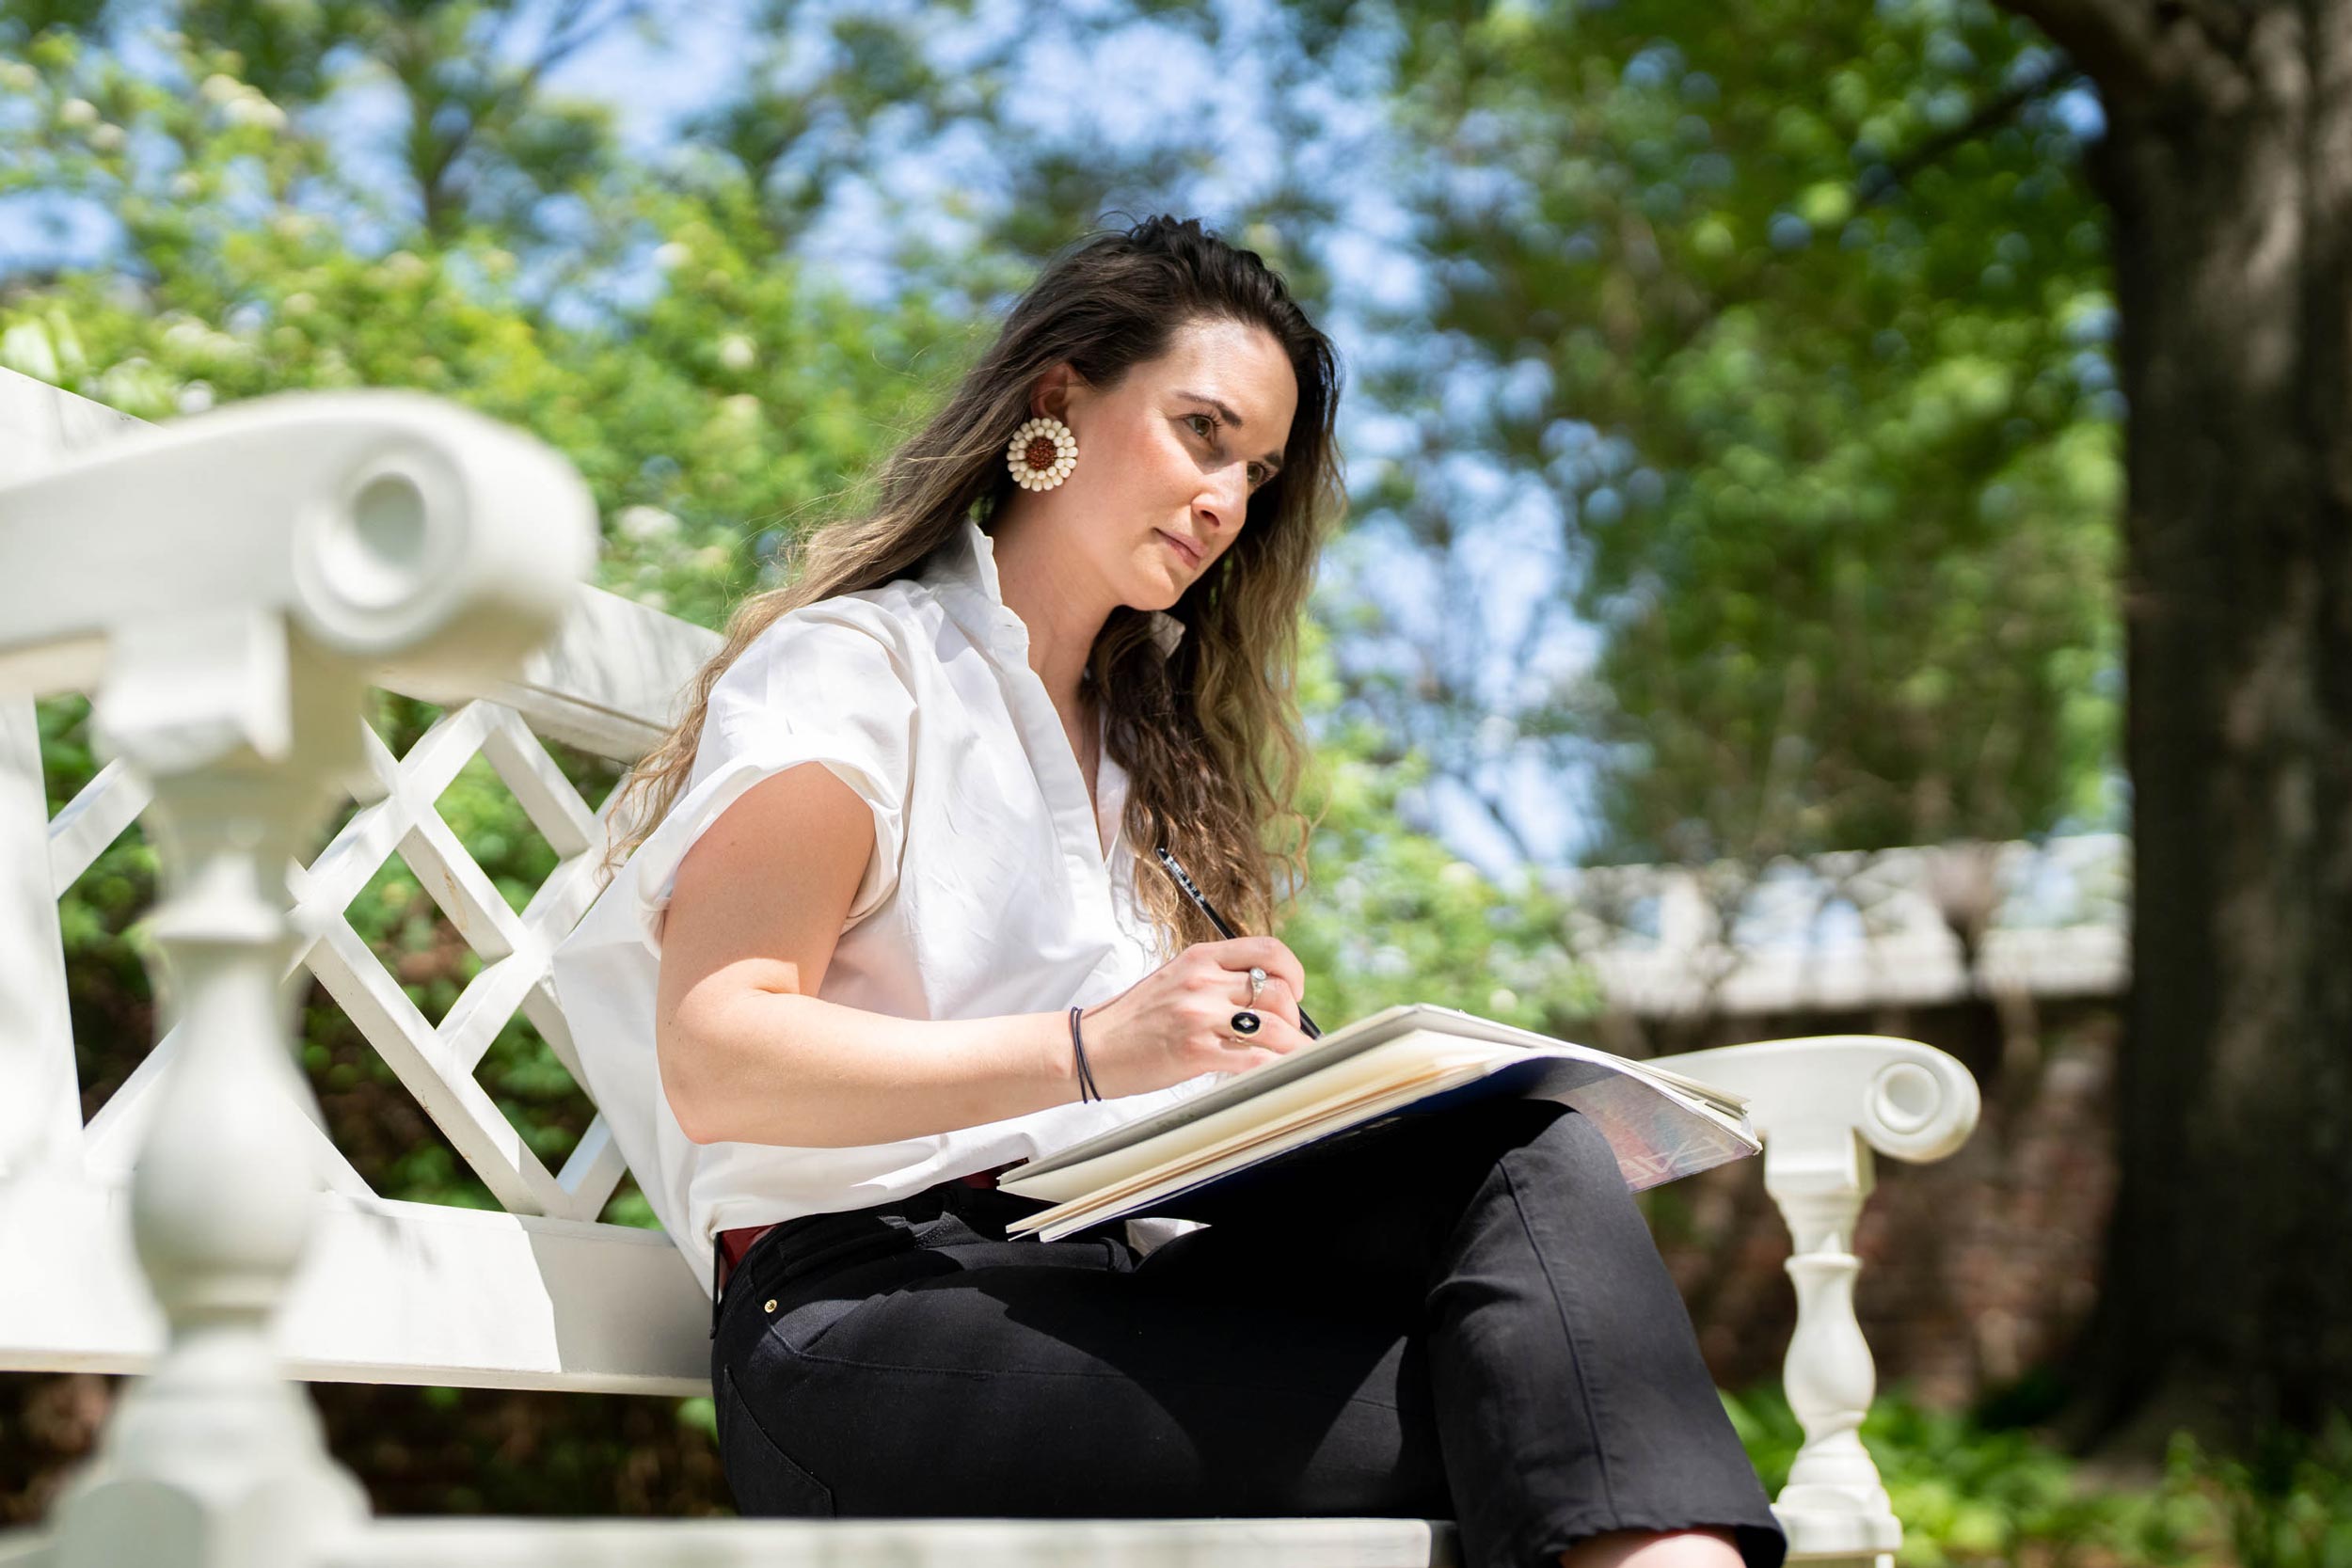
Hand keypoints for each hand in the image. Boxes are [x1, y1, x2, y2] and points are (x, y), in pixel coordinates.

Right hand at [1076, 937, 1313, 1097]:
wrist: (1091, 1047)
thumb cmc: (1134, 1018)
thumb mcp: (1175, 979)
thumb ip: (1216, 978)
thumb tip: (1264, 993)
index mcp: (1201, 957)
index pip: (1268, 950)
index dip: (1292, 971)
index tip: (1294, 992)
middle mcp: (1203, 980)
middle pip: (1278, 990)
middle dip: (1293, 1015)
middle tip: (1288, 1032)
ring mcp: (1200, 1015)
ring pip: (1275, 1025)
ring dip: (1294, 1045)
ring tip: (1296, 1057)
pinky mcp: (1196, 1051)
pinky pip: (1255, 1058)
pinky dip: (1276, 1066)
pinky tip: (1278, 1072)